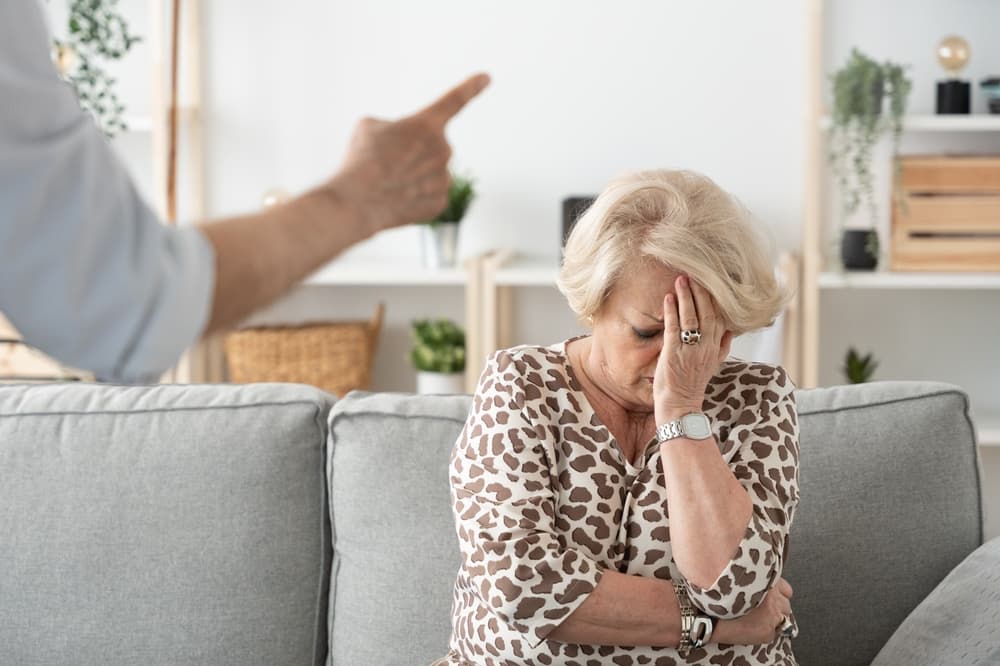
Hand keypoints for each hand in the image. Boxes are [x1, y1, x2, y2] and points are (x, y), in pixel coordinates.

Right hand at [326, 72, 490, 235]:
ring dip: (412, 173)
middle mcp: (444, 149)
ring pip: (430, 170)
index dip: (470, 87)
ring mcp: (444, 178)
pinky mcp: (441, 202)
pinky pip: (429, 193)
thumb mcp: (369, 126)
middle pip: (430, 145)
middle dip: (412, 151)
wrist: (357, 202)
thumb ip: (396, 127)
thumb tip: (405, 144)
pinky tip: (397, 198)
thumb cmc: (360, 158)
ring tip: (388, 181)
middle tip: (387, 162)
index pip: (454, 100)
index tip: (486, 78)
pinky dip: (414, 195)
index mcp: (427, 123)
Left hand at [653, 275, 731, 422]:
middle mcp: (706, 347)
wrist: (681, 407)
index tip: (712, 282)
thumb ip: (723, 346)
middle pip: (708, 313)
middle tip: (695, 274)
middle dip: (702, 292)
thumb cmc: (692, 384)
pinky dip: (671, 311)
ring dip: (686, 296)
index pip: (721, 318)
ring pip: (692, 317)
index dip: (717, 299)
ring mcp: (690, 350)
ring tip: (681, 279)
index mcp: (717, 348)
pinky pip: (674, 327)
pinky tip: (668, 298)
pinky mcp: (673, 353)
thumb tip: (732, 329)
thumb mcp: (713, 365)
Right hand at [714, 578, 794, 645]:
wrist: (710, 616)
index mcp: (767, 584)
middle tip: (763, 609)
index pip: (786, 590)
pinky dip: (766, 631)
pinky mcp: (768, 632)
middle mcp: (773, 599)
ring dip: (774, 619)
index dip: (779, 594)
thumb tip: (762, 585)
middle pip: (786, 606)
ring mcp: (772, 617)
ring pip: (783, 620)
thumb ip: (754, 582)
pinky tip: (753, 628)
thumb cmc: (719, 598)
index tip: (773, 597)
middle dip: (777, 608)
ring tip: (759, 619)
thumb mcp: (738, 582)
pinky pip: (774, 633)